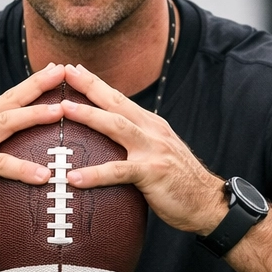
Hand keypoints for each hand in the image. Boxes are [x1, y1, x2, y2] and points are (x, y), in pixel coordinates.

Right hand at [0, 64, 67, 230]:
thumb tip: (31, 151)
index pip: (9, 97)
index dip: (33, 82)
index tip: (57, 68)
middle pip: (10, 101)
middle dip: (37, 85)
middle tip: (64, 72)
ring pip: (5, 123)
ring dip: (33, 115)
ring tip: (60, 112)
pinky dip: (22, 168)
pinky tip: (44, 175)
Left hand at [58, 65, 227, 234]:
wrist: (208, 203)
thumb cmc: (180, 182)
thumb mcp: (159, 153)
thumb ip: (138, 142)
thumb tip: (112, 140)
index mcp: (152, 125)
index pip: (120, 99)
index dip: (97, 83)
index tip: (74, 69)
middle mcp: (153, 131)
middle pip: (116, 103)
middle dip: (90, 85)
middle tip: (64, 71)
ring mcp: (153, 150)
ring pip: (117, 126)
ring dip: (89, 115)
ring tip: (63, 109)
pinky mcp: (153, 173)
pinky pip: (119, 172)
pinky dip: (95, 174)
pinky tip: (74, 177)